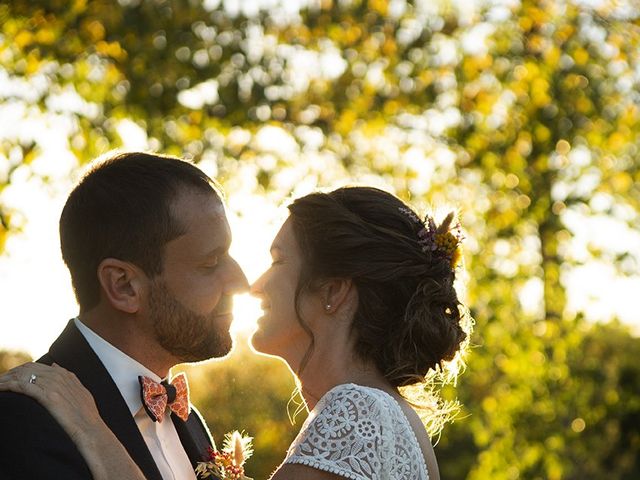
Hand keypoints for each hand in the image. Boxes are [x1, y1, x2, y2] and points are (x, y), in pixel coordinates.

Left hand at [0, 362, 145, 479]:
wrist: (91, 431)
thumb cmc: (86, 417)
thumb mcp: (81, 392)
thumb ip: (69, 378)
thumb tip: (54, 366)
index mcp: (66, 376)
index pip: (37, 366)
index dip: (20, 371)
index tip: (9, 379)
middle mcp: (59, 377)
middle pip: (28, 368)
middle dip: (10, 373)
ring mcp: (54, 386)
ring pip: (23, 375)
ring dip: (6, 378)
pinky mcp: (49, 396)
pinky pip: (23, 385)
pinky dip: (9, 385)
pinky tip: (0, 389)